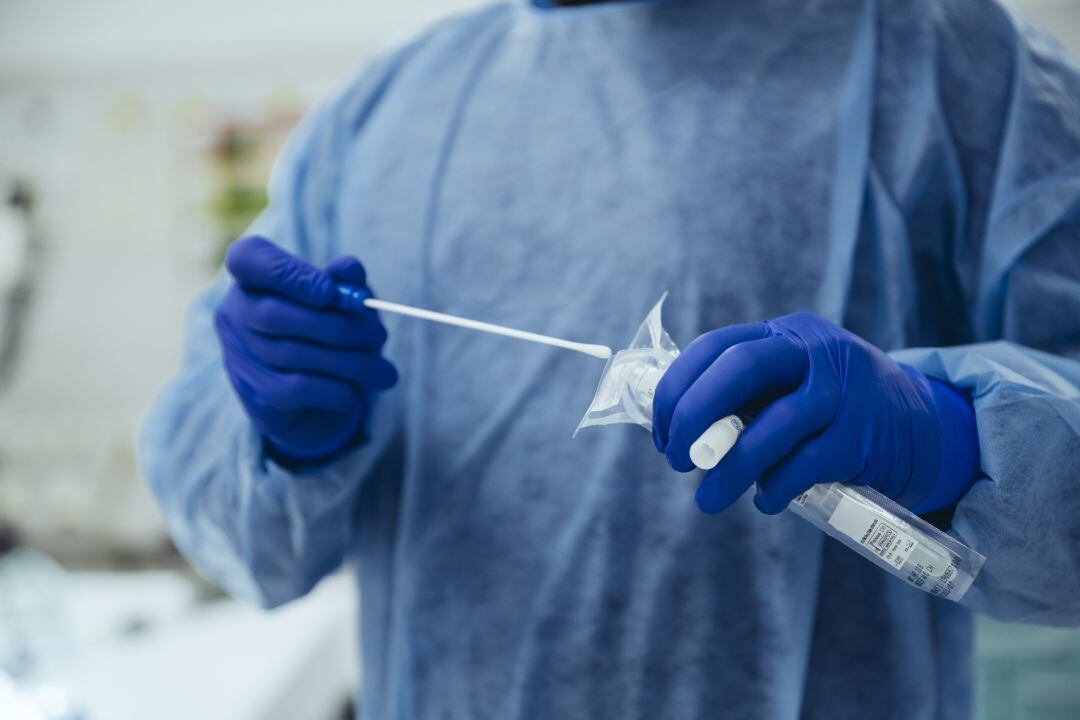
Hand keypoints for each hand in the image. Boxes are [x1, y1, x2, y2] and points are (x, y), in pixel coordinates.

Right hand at [214, 236, 396, 464]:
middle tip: (380, 336)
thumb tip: (351, 270)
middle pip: (273, 315)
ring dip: (350, 363)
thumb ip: (346, 281)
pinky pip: (298, 388)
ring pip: (292, 355)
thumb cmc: (329, 332)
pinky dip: (337, 391)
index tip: (329, 291)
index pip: (248, 259)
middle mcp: (234, 315)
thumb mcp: (344, 301)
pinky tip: (358, 395)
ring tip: (385, 371)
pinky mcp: (256, 395)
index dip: (288, 274)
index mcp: (252, 277)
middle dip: (337, 326)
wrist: (314, 399)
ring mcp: (239, 358)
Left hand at [652, 312, 978, 515]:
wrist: (926, 429)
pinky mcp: (862, 437)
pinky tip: (764, 501)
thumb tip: (674, 427)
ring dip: (728, 470)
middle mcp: (815, 352)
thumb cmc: (834, 410)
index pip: (714, 346)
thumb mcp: (792, 383)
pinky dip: (773, 490)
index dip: (676, 389)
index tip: (660, 431)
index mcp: (785, 335)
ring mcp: (843, 393)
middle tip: (674, 458)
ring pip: (771, 428)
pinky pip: (802, 467)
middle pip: (739, 370)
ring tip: (707, 500)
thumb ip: (742, 395)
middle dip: (692, 416)